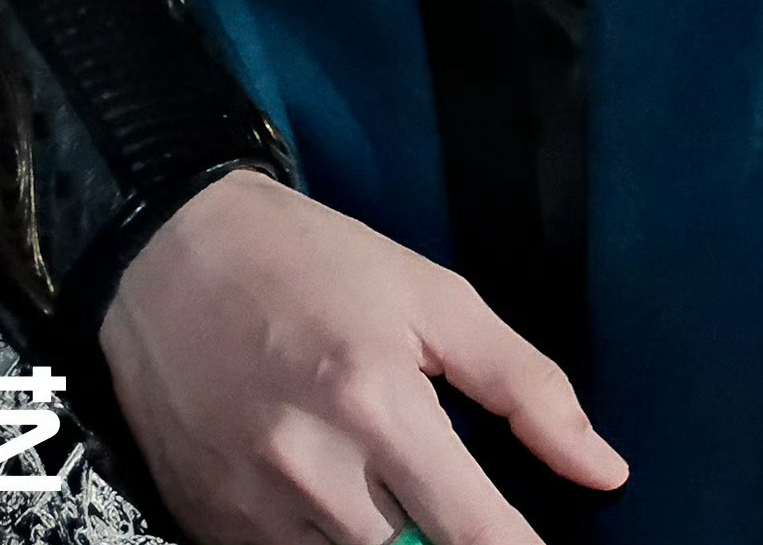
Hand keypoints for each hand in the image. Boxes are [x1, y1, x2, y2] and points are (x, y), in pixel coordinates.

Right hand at [97, 173, 621, 544]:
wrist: (158, 247)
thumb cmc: (308, 261)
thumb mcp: (430, 295)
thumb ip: (525, 387)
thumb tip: (604, 473)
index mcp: (379, 405)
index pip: (481, 537)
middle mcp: (314, 470)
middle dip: (443, 540)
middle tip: (442, 497)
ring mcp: (253, 506)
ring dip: (381, 540)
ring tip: (377, 485)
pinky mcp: (208, 523)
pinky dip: (319, 541)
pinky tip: (322, 496)